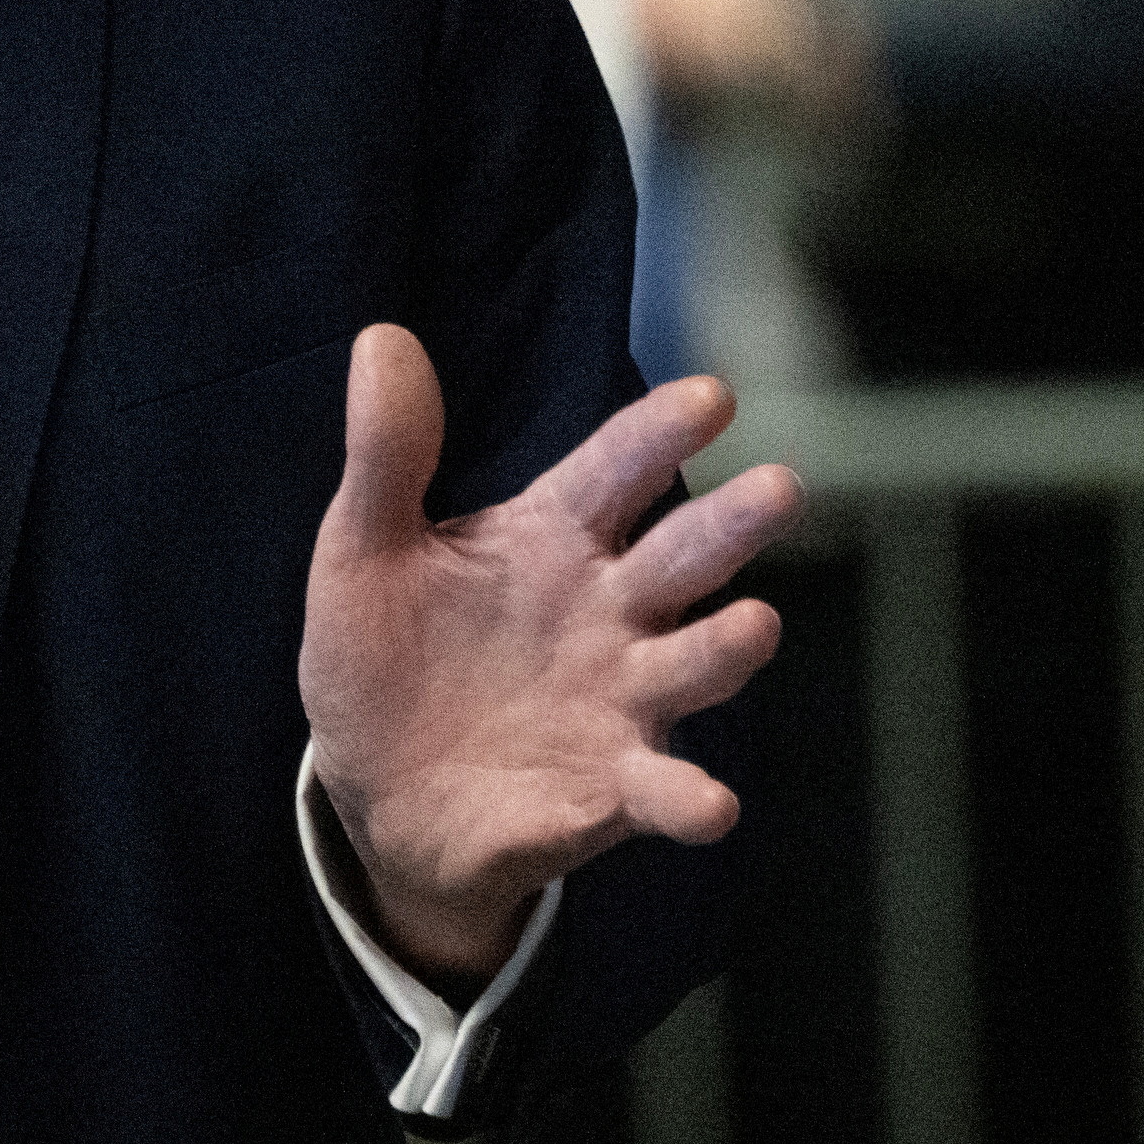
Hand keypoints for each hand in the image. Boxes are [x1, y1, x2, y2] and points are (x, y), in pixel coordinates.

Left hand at [298, 326, 799, 983]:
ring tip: (756, 625)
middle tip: (779, 485)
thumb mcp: (365, 547)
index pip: (614, 471)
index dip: (657, 433)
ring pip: (691, 664)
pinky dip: (688, 799)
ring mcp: (619, 701)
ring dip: (725, 649)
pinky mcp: (610, 790)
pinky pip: (661, 791)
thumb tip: (382, 338)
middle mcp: (607, 611)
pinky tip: (709, 805)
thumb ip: (388, 453)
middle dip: (730, 523)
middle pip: (682, 557)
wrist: (372, 792)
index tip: (710, 397)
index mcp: (551, 538)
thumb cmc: (383, 656)